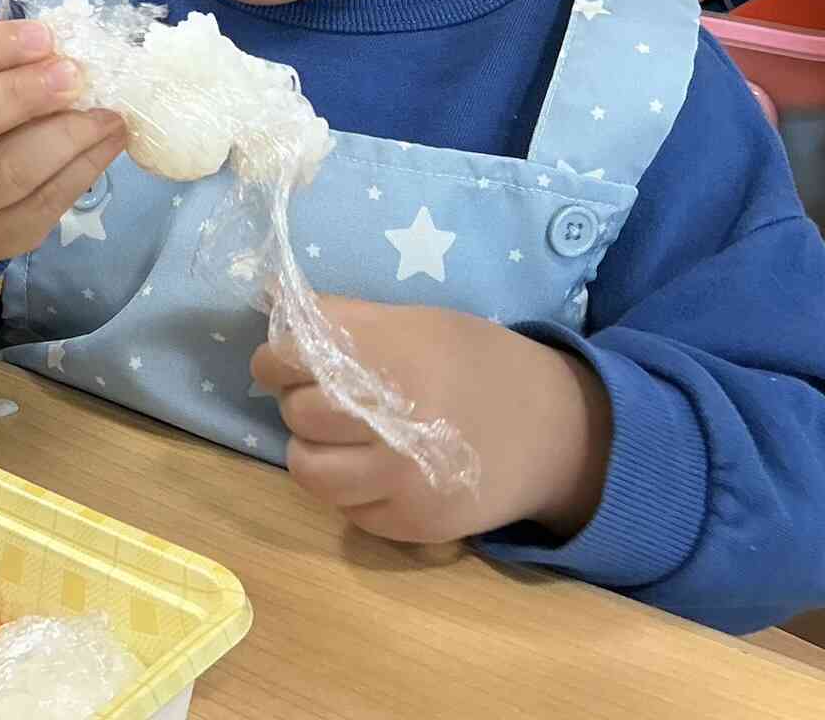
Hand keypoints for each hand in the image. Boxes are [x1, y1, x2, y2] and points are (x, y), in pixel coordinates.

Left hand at [251, 298, 611, 543]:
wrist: (554, 431)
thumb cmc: (477, 362)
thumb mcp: (417, 321)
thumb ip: (344, 317)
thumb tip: (271, 301)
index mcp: (393, 353)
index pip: (291, 356)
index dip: (275, 358)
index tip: (281, 361)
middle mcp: (394, 419)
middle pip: (298, 412)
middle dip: (299, 401)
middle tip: (324, 397)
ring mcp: (402, 479)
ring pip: (308, 469)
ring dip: (313, 450)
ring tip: (341, 438)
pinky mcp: (411, 524)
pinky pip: (345, 509)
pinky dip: (350, 488)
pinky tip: (377, 467)